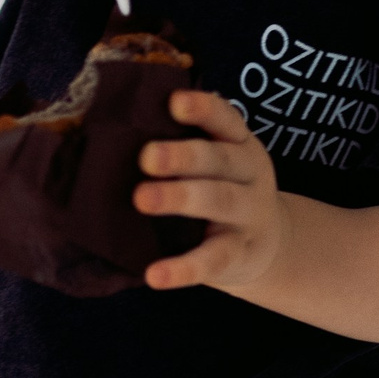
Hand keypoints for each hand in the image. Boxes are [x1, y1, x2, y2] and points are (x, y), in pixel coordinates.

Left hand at [136, 91, 286, 292]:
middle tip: (146, 157)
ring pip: (218, 201)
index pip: (225, 119)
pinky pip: (213, 260)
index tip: (174, 102)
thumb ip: (183, 147)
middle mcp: (250, 175)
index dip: (203, 108)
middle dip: (183, 156)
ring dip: (180, 198)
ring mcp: (248, 215)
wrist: (268, 246)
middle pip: (219, 160)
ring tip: (142, 199)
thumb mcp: (217, 165)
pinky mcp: (240, 254)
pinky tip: (155, 275)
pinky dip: (184, 268)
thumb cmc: (223, 192)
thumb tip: (109, 133)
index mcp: (240, 144)